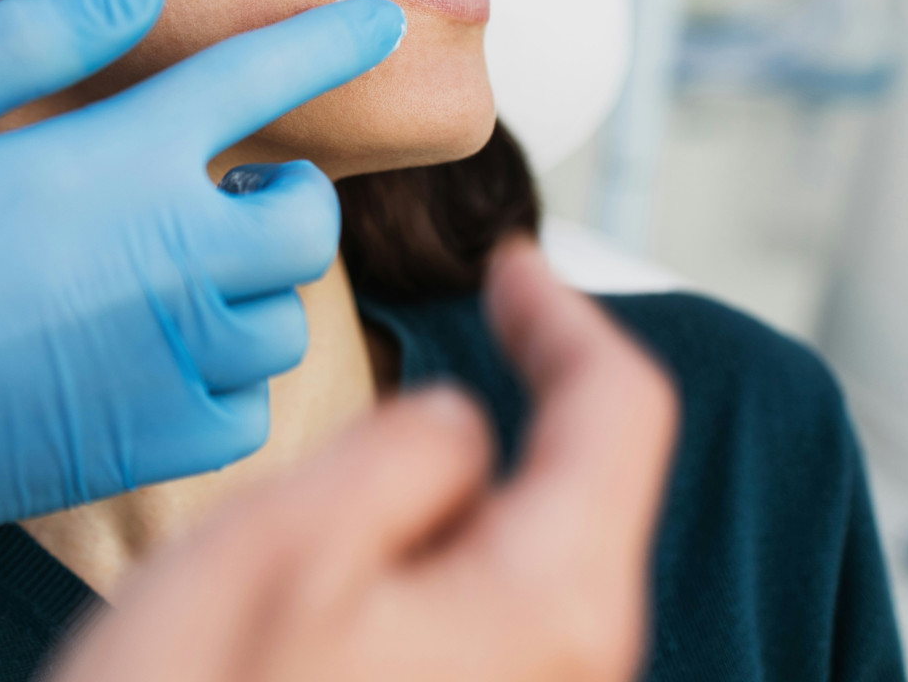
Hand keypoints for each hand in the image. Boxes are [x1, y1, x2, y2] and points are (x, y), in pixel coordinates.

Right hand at [0, 0, 405, 680]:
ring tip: (176, 272)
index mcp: (103, 169)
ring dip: (250, 288)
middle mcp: (155, 274)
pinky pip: (240, 418)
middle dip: (287, 193)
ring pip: (280, 326)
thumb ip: (30, 47)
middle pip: (307, 225)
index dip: (331, 44)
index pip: (259, 84)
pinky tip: (155, 354)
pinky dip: (223, 380)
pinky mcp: (125, 458)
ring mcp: (149, 376)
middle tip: (231, 183)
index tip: (380, 27)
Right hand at [49, 239, 678, 681]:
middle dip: (539, 395)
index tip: (510, 267)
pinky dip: (455, 554)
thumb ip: (403, 453)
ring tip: (393, 449)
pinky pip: (497, 622)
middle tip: (469, 325)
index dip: (570, 321)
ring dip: (486, 481)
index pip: (622, 418)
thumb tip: (464, 426)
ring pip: (538, 559)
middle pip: (593, 491)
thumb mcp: (284, 547)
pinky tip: (371, 559)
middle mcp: (568, 673)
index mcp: (548, 607)